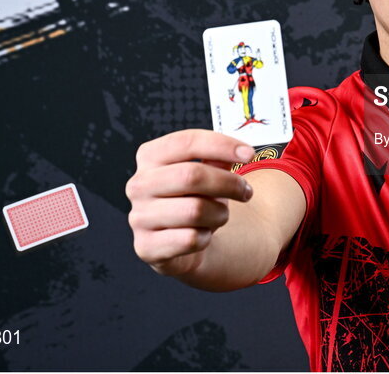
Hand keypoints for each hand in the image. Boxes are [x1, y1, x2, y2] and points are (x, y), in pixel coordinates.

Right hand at [126, 130, 254, 276]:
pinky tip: (203, 236)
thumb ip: (218, 158)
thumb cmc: (193, 198)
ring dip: (220, 213)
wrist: (179, 242)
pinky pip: (190, 239)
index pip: (186, 142)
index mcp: (150, 157)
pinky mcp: (146, 247)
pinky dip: (206, 237)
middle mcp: (139, 185)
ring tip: (221, 215)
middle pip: (191, 176)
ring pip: (195, 210)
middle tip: (247, 191)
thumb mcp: (206, 172)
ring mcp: (139, 217)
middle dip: (228, 183)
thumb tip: (239, 152)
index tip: (249, 154)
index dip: (221, 145)